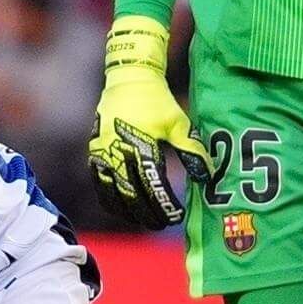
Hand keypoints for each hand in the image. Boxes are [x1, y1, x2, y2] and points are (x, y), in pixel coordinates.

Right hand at [87, 17, 209, 229]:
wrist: (128, 79)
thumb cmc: (156, 101)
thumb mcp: (179, 124)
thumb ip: (192, 151)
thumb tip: (207, 176)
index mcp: (142, 148)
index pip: (154, 187)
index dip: (164, 206)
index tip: (176, 216)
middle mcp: (120, 154)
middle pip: (132, 196)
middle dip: (147, 214)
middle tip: (160, 224)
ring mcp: (104, 154)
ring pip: (112, 194)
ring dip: (127, 211)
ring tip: (141, 220)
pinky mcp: (95, 152)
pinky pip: (99, 183)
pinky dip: (109, 198)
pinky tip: (120, 207)